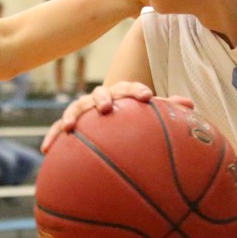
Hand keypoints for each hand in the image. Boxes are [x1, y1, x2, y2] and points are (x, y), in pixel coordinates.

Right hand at [41, 82, 193, 151]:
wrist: (110, 116)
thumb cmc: (134, 117)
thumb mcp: (151, 114)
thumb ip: (168, 109)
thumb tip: (191, 104)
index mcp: (122, 93)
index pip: (129, 87)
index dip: (136, 90)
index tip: (146, 96)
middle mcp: (101, 98)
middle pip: (100, 93)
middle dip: (103, 99)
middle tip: (106, 107)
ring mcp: (84, 110)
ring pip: (76, 108)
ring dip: (73, 116)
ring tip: (71, 126)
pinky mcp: (70, 124)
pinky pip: (59, 129)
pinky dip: (53, 137)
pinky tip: (46, 150)